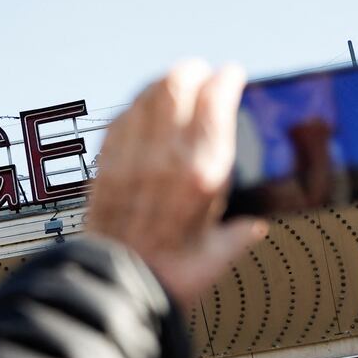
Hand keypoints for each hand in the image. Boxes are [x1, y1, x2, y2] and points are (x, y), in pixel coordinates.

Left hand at [86, 60, 267, 307]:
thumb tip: (251, 227)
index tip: (232, 75)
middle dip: (193, 71)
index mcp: (203, 172)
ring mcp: (132, 154)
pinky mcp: (106, 161)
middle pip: (177, 84)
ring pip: (147, 94)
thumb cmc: (171, 277)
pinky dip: (136, 106)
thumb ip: (237, 234)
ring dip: (163, 82)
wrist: (116, 286)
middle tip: (201, 71)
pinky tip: (142, 110)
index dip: (226, 80)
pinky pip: (122, 117)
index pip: (216, 101)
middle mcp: (167, 155)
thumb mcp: (218, 256)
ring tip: (174, 83)